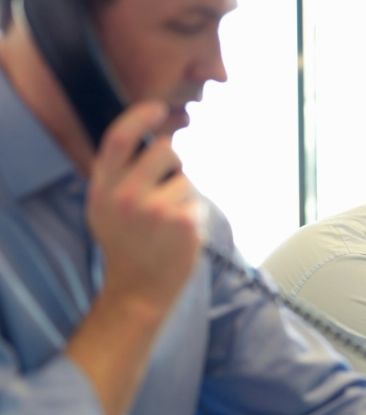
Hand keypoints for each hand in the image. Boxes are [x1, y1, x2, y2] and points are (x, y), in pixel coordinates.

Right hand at [87, 101, 202, 313]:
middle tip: (167, 185)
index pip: (120, 138)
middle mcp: (126, 195)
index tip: (159, 109)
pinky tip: (178, 234)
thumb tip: (151, 135)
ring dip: (183, 194)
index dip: (140, 117)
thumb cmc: (126, 243)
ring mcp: (156, 209)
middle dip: (173, 162)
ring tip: (167, 221)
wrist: (138, 289)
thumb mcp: (105, 206)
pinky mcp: (184, 222)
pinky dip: (192, 214)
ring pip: (186, 178)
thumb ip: (119, 173)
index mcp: (103, 187)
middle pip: (165, 150)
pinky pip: (197, 201)